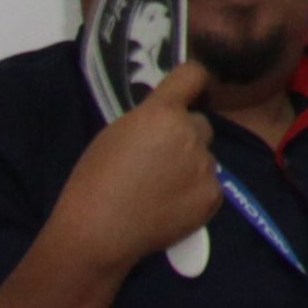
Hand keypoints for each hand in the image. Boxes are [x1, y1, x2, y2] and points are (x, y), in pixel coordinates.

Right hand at [46, 64, 219, 272]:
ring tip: (159, 190)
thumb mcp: (115, 134)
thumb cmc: (94, 181)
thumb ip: (148, 120)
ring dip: (190, 166)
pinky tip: (170, 207)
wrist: (98, 232)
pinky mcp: (213, 195)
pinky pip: (210, 185)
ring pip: (204, 156)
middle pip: (199, 124)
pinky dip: (195, 193)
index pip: (193, 75)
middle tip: (160, 160)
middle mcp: (190, 133)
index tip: (191, 92)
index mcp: (162, 114)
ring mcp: (205, 166)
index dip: (194, 82)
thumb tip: (169, 119)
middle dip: (185, 135)